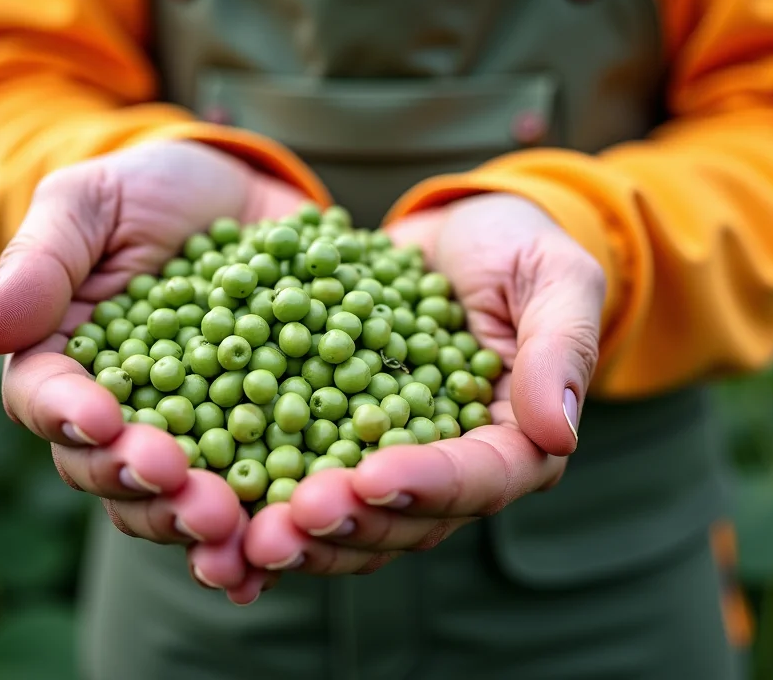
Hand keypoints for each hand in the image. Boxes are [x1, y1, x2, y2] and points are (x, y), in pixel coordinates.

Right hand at [0, 140, 306, 603]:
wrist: (244, 196)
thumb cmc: (148, 193)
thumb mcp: (90, 204)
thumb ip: (42, 262)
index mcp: (67, 366)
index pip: (49, 404)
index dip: (70, 417)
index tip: (102, 419)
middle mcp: (122, 419)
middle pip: (112, 473)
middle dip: (142, 486)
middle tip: (178, 485)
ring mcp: (193, 438)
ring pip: (177, 503)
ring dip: (197, 523)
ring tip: (229, 526)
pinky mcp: (261, 441)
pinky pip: (258, 498)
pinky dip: (261, 532)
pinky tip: (276, 554)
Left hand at [243, 193, 604, 574]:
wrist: (451, 237)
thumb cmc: (516, 249)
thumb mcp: (555, 277)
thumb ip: (560, 347)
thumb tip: (559, 431)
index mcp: (514, 444)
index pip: (479, 480)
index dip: (427, 485)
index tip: (374, 479)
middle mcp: (448, 471)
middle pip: (404, 523)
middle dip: (347, 527)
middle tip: (290, 524)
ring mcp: (386, 464)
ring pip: (347, 523)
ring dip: (296, 535)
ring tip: (245, 535)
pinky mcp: (332, 444)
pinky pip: (296, 481)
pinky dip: (259, 503)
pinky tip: (212, 511)